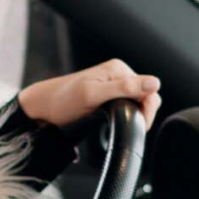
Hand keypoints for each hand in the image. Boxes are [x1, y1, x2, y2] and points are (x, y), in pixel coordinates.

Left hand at [17, 58, 161, 129]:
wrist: (43, 108)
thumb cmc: (63, 101)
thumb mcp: (93, 95)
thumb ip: (124, 88)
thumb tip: (155, 83)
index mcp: (118, 69)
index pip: (149, 88)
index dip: (148, 109)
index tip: (140, 126)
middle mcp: (118, 74)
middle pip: (146, 95)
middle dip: (142, 113)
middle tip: (129, 129)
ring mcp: (113, 84)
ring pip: (137, 101)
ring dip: (135, 115)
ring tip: (121, 126)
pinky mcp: (108, 94)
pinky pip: (127, 104)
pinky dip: (127, 115)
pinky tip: (117, 122)